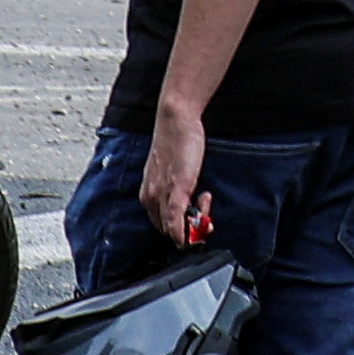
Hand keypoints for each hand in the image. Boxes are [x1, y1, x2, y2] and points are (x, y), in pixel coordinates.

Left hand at [143, 96, 210, 246]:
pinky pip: (176, 223)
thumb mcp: (171, 170)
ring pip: (173, 230)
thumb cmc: (176, 141)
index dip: (179, 227)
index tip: (194, 217)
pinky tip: (198, 229)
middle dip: (187, 228)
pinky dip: (184, 233)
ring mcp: (162, 196)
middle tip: (205, 208)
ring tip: (205, 198)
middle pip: (166, 230)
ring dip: (194, 226)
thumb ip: (173, 188)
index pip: (161, 224)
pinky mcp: (176, 190)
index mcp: (148, 194)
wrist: (175, 121)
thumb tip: (184, 202)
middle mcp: (150, 198)